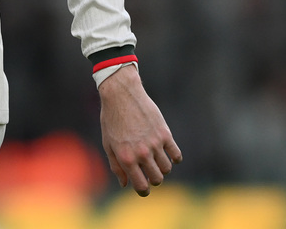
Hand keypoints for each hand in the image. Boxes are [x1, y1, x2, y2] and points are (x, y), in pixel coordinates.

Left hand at [98, 64, 181, 195]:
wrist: (122, 94)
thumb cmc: (112, 119)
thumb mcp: (108, 144)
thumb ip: (117, 166)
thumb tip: (125, 184)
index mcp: (126, 158)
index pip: (141, 186)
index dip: (143, 191)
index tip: (144, 188)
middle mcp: (142, 153)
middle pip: (157, 179)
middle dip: (153, 179)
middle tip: (149, 171)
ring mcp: (155, 143)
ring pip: (167, 169)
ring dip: (162, 168)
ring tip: (156, 159)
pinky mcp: (165, 133)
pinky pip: (176, 155)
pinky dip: (174, 158)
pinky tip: (167, 153)